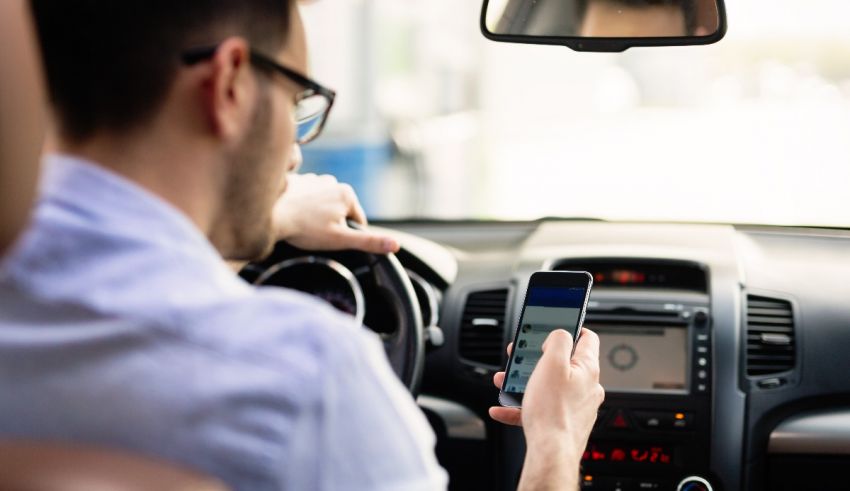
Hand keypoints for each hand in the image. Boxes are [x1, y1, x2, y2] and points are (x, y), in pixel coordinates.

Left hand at [273, 173, 399, 253]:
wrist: (269, 215)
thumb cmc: (304, 229)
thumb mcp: (340, 239)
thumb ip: (369, 242)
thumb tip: (395, 245)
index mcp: (347, 194)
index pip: (357, 221)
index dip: (347, 235)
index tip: (332, 241)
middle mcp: (332, 181)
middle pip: (339, 211)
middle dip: (331, 224)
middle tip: (315, 234)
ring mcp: (313, 179)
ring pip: (323, 204)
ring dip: (317, 215)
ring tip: (303, 226)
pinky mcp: (296, 181)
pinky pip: (306, 198)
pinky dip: (302, 207)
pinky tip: (293, 217)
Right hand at [489, 329, 603, 486]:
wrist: (550, 452)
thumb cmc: (552, 411)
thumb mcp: (551, 363)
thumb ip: (557, 340)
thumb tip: (559, 334)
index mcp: (586, 369)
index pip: (587, 338)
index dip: (571, 327)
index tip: (556, 325)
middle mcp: (586, 387)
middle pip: (562, 363)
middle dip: (537, 358)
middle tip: (522, 356)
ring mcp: (576, 406)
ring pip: (549, 386)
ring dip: (526, 381)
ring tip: (507, 382)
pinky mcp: (563, 423)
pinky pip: (541, 409)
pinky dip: (521, 406)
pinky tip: (503, 408)